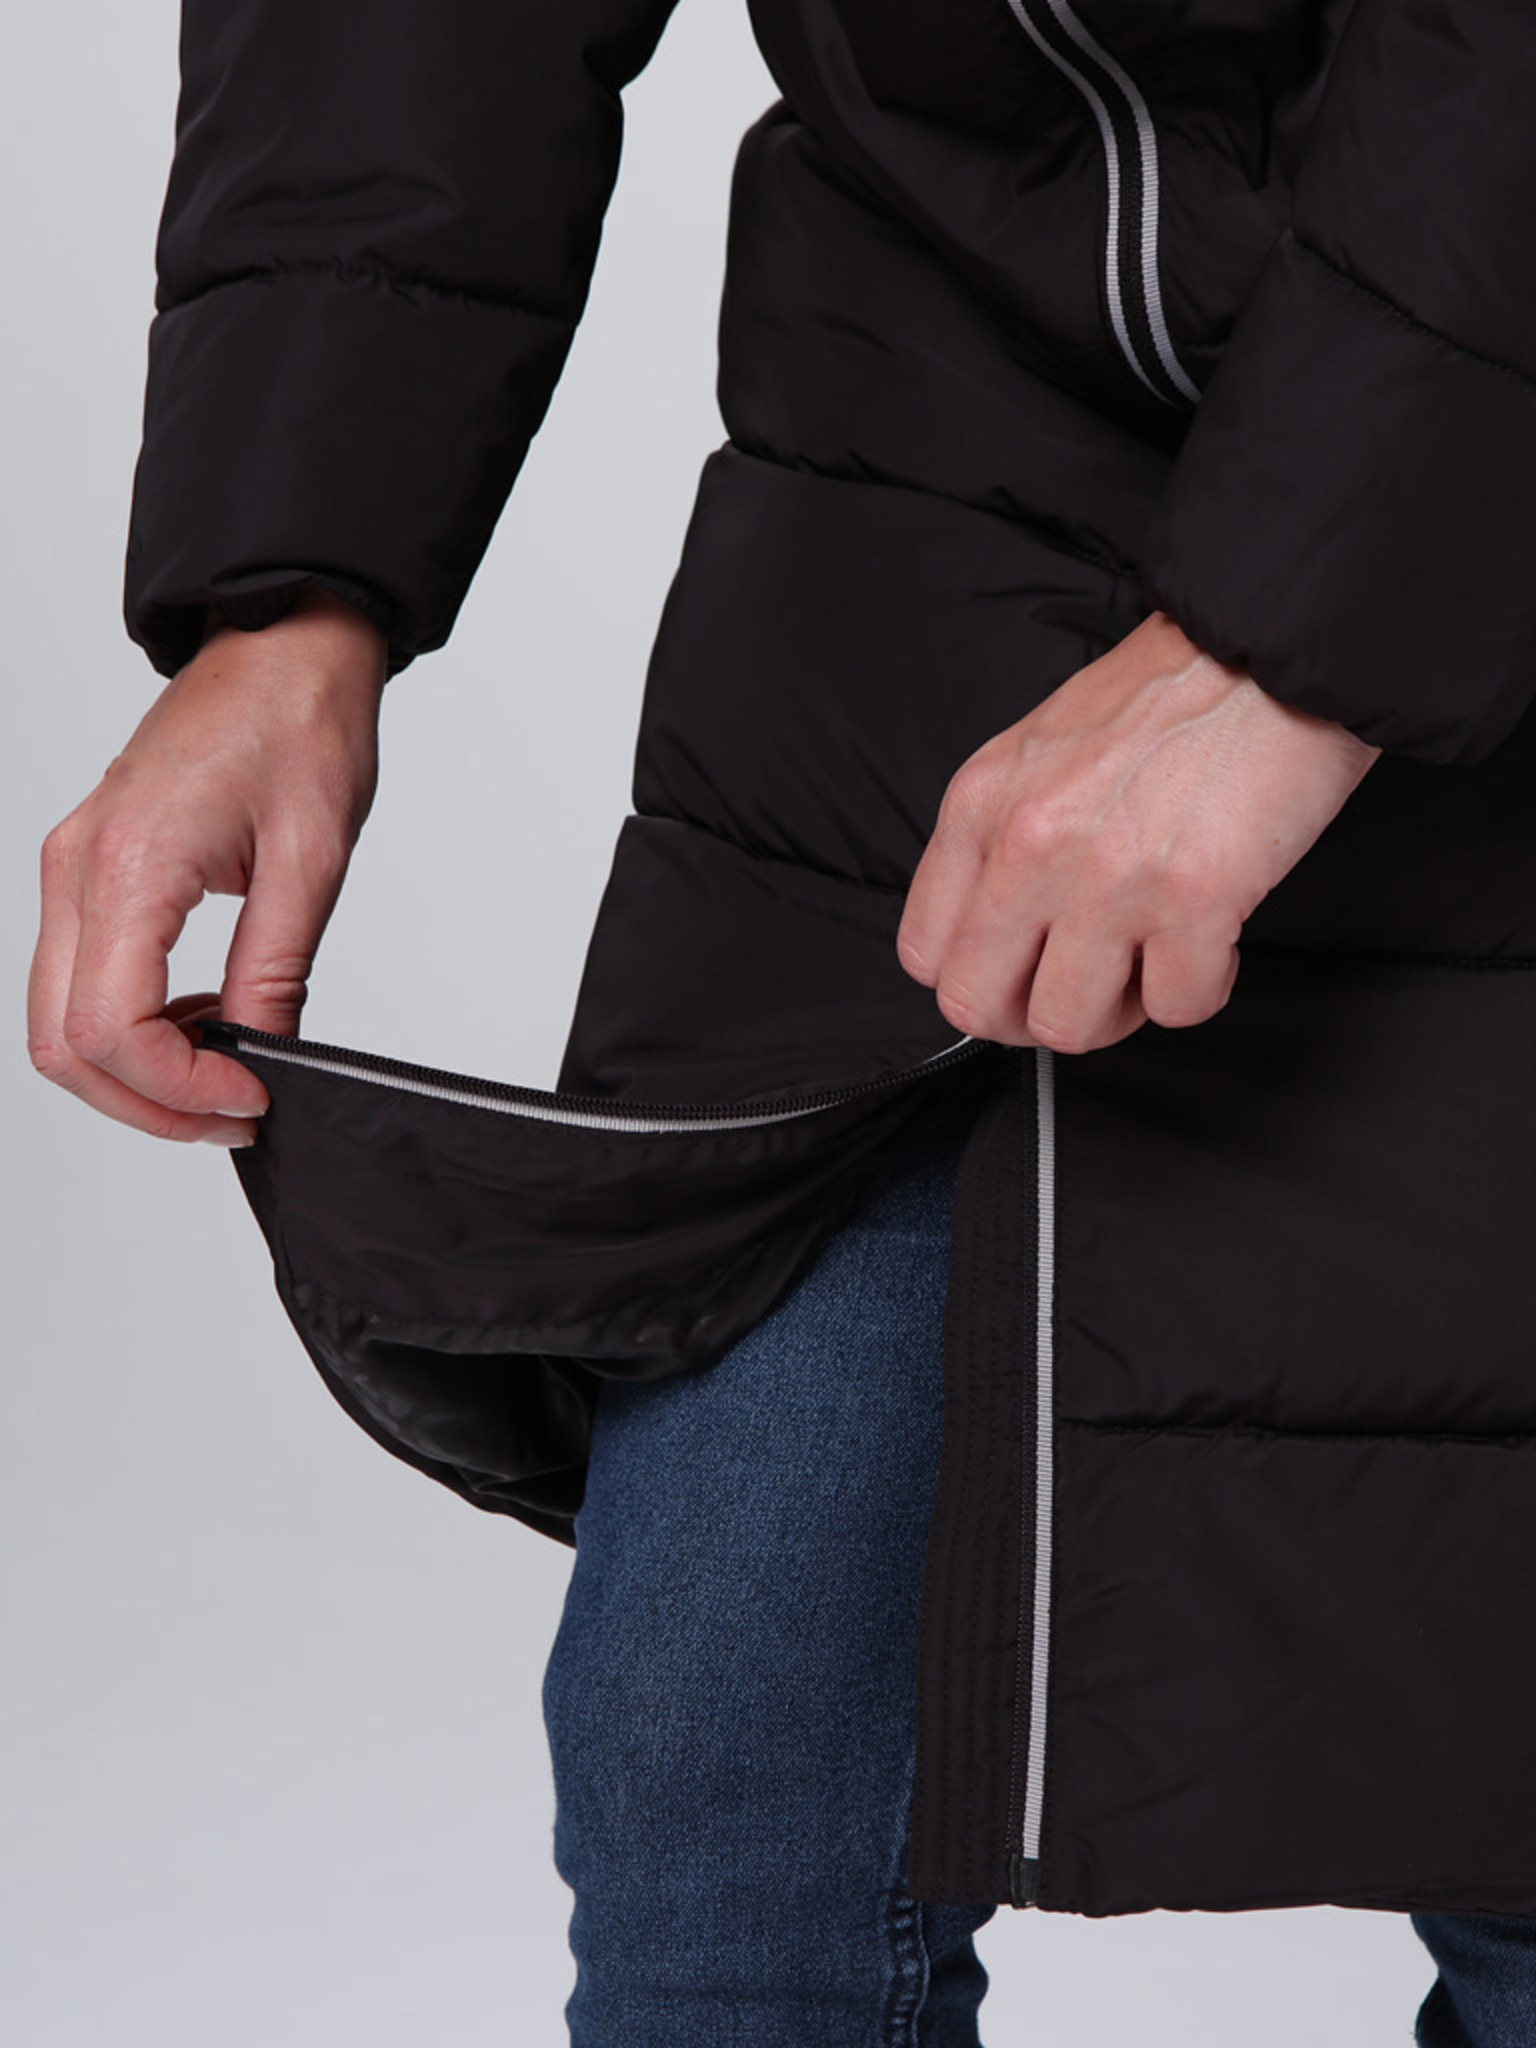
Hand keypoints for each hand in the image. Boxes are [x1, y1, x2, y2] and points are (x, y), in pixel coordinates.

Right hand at [28, 588, 387, 1143]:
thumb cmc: (300, 722)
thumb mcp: (311, 863)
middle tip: (234, 1113)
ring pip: (60, 1021)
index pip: (113, 1029)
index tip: (252, 1098)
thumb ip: (276, 974)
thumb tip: (262, 1059)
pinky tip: (205, 1020)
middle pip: (65, 1043)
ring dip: (136, 1071)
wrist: (282, 646)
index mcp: (130, 864)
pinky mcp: (88, 867)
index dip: (180, 1090)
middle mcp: (77, 868)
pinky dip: (131, 1023)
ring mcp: (72, 867)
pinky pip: (78, 977)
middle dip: (149, 1102)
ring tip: (226, 1070)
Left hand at [897, 610, 1380, 1053]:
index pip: (926, 951)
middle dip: (1032, 1016)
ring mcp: (1107, 878)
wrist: (1271, 648)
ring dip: (1118, 1012)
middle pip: (978, 1005)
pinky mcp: (1194, 899)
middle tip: (1085, 987)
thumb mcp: (1042, 751)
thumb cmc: (1171, 695)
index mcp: (981, 805)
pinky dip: (1201, 988)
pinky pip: (1178, 1006)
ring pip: (1068, 1026)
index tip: (1022, 972)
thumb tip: (999, 933)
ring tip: (1152, 961)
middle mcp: (1028, 845)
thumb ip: (1004, 837)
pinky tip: (1214, 940)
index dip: (978, 982)